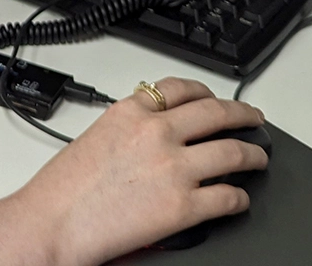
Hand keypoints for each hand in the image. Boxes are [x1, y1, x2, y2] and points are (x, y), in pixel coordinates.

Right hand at [14, 76, 267, 265]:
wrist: (53, 222)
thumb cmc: (63, 188)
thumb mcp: (97, 136)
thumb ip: (130, 128)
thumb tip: (158, 133)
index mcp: (131, 111)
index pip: (181, 89)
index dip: (207, 93)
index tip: (215, 98)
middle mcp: (156, 133)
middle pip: (216, 114)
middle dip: (243, 115)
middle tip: (254, 119)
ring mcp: (174, 169)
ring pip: (233, 153)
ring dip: (252, 154)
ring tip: (258, 157)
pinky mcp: (183, 207)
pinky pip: (228, 198)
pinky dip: (239, 198)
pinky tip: (239, 199)